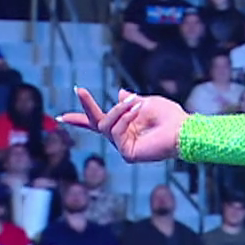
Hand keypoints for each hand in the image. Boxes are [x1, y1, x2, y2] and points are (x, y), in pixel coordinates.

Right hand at [60, 88, 186, 162]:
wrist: (183, 129)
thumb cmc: (170, 117)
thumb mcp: (147, 102)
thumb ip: (131, 101)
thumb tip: (121, 93)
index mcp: (126, 126)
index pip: (99, 123)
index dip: (81, 119)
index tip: (61, 116)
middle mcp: (122, 138)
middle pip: (97, 124)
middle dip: (87, 108)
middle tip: (79, 90)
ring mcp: (124, 147)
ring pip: (106, 126)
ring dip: (119, 111)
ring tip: (135, 102)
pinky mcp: (128, 154)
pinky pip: (116, 132)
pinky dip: (125, 119)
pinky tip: (137, 111)